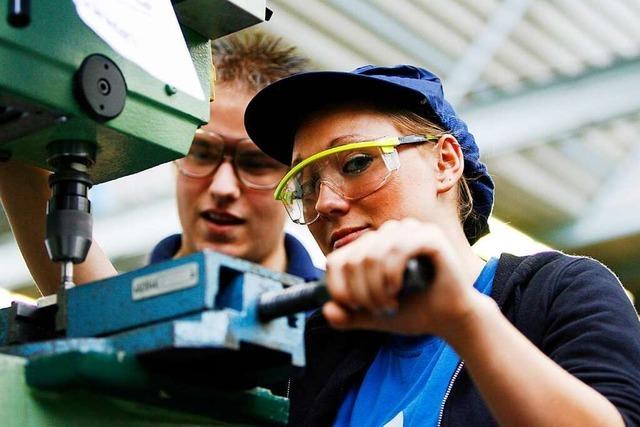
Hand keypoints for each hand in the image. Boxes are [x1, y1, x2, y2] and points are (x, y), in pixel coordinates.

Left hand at [322, 218, 486, 336]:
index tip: (354, 309)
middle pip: (353, 259)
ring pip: (372, 254)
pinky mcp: (430, 235)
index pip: (336, 260)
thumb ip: (348, 316)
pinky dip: (392, 275)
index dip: (338, 288)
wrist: (450, 318)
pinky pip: (397, 249)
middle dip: (361, 293)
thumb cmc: (414, 312)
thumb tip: (327, 311)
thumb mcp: (373, 317)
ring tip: (389, 304)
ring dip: (376, 287)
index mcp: (371, 246)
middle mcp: (388, 233)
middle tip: (378, 310)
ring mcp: (409, 230)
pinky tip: (398, 290)